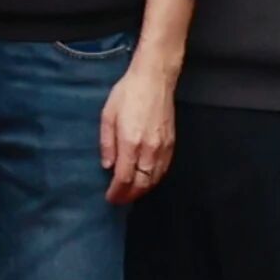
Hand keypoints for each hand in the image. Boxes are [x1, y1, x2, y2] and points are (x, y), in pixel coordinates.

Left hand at [99, 57, 178, 203]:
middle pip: (141, 183)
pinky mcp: (172, 144)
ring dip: (143, 190)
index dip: (117, 192)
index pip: (124, 177)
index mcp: (131, 142)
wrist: (155, 79)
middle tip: (119, 200)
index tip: (110, 198)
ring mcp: (163, 147)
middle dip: (129, 195)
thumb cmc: (127, 93)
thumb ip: (107, 143)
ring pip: (154, 179)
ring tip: (131, 194)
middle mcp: (149, 149)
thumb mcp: (108, 115)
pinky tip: (147, 181)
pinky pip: (164, 169)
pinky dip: (154, 180)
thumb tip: (107, 166)